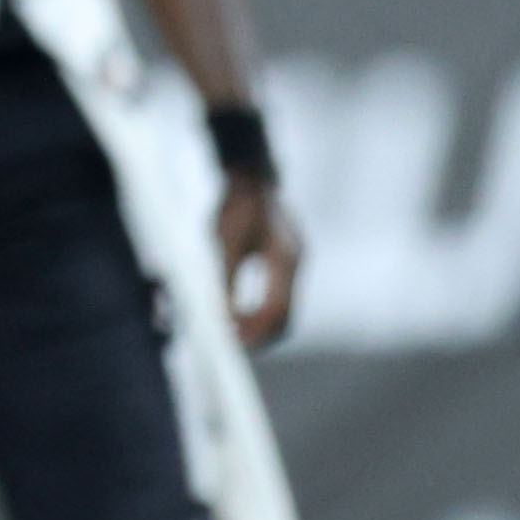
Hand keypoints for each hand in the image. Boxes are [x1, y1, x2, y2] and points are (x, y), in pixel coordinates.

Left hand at [214, 171, 299, 350]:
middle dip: (261, 335)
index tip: (232, 340)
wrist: (251, 175)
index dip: (256, 331)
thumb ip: (226, 280)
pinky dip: (263, 310)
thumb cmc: (236, 205)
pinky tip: (242, 314)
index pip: (277, 311)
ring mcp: (295, 261)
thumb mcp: (224, 242)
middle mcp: (295, 262)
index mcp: (284, 258)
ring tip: (234, 333)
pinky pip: (280, 295)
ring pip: (285, 308)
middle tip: (232, 344)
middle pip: (286, 316)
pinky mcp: (287, 259)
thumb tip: (223, 316)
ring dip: (262, 325)